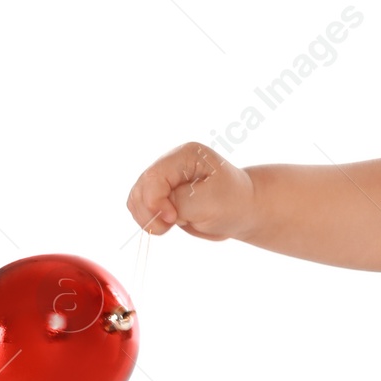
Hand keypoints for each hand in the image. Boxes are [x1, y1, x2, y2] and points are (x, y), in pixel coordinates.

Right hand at [127, 142, 254, 241]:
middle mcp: (171, 163)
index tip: (172, 218)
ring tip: (174, 224)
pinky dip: (151, 220)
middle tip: (172, 225)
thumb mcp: (210, 202)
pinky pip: (142, 209)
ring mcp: (164, 180)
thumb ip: (179, 203)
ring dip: (149, 218)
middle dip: (150, 212)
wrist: (244, 210)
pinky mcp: (161, 196)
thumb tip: (155, 210)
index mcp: (185, 156)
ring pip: (136, 200)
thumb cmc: (233, 202)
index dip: (155, 201)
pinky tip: (170, 224)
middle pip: (141, 188)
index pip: (154, 177)